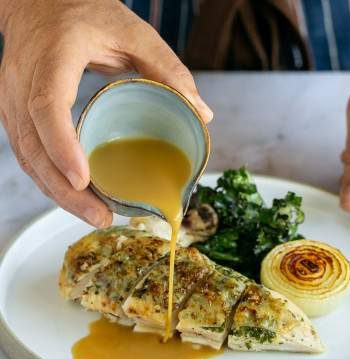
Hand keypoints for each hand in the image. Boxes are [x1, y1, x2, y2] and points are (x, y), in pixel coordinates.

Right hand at [0, 0, 211, 227]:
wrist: (36, 2)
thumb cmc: (82, 12)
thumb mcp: (132, 31)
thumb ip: (167, 68)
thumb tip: (202, 113)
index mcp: (53, 57)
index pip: (47, 106)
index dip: (62, 146)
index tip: (83, 180)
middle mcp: (24, 81)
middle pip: (33, 147)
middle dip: (64, 190)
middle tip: (99, 217)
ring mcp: (13, 100)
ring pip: (27, 157)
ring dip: (56, 193)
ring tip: (93, 215)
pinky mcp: (15, 114)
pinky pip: (27, 155)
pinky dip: (48, 181)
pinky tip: (73, 198)